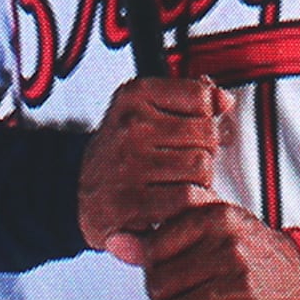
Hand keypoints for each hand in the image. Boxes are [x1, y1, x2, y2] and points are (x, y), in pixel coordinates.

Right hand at [74, 77, 229, 261]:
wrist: (74, 193)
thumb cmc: (120, 152)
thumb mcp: (146, 111)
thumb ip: (190, 98)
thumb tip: (224, 100)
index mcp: (135, 95)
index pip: (200, 97)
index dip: (206, 117)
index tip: (192, 129)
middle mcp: (130, 125)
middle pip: (207, 134)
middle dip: (205, 151)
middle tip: (184, 163)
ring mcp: (128, 163)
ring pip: (201, 167)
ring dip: (199, 180)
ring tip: (177, 182)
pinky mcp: (130, 201)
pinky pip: (186, 198)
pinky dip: (189, 203)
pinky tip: (174, 202)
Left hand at [140, 203, 299, 299]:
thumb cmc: (255, 260)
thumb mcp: (215, 231)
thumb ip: (163, 233)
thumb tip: (116, 242)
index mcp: (220, 217)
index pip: (154, 249)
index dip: (154, 270)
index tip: (171, 278)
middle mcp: (232, 247)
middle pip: (160, 285)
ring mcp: (242, 284)